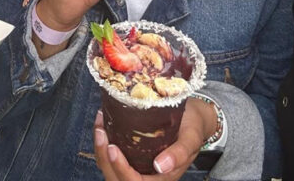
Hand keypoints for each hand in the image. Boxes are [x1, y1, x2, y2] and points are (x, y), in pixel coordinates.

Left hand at [94, 98, 216, 179]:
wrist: (194, 119)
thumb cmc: (193, 128)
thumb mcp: (191, 139)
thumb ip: (179, 153)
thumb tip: (161, 166)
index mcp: (162, 178)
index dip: (121, 169)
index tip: (113, 148)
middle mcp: (148, 175)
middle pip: (118, 179)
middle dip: (104, 159)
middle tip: (100, 132)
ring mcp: (139, 166)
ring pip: (112, 169)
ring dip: (101, 151)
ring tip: (99, 126)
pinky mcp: (133, 154)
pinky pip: (114, 157)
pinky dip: (104, 143)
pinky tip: (103, 123)